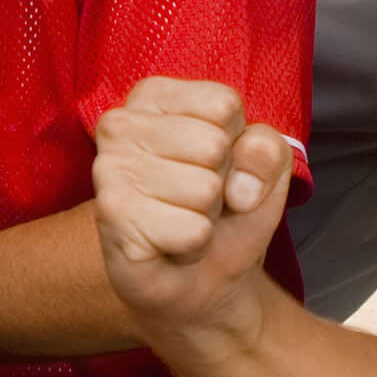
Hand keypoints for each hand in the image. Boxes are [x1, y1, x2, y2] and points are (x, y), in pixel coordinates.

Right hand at [91, 76, 298, 344]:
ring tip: (182, 219)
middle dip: (222, 182)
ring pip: (205, 189)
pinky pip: (192, 230)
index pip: (224, 104)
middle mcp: (119, 124)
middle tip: (197, 200)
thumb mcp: (265, 168)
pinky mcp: (112, 217)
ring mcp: (108, 170)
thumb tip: (238, 185)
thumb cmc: (226, 211)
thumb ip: (267, 149)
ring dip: (206, 216)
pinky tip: (170, 243)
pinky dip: (193, 245)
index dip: (237, 143)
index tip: (214, 164)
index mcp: (152, 97)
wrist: (204, 279)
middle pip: (215, 145)